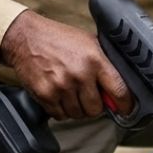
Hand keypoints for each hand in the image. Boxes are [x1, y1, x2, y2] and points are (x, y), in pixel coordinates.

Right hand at [0, 9, 132, 120]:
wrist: (26, 37)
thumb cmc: (59, 39)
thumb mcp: (90, 43)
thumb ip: (105, 64)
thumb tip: (121, 86)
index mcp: (96, 60)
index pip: (119, 91)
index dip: (125, 105)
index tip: (126, 110)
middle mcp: (80, 74)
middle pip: (96, 109)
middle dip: (94, 106)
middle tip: (88, 96)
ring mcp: (61, 85)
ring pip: (78, 114)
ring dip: (77, 108)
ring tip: (71, 92)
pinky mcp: (45, 94)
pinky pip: (60, 115)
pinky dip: (60, 110)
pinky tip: (58, 95)